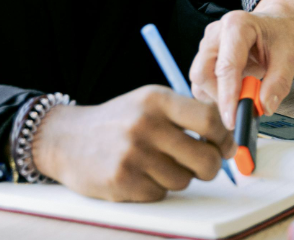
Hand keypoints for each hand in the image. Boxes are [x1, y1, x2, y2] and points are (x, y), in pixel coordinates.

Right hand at [32, 85, 233, 201]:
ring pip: (184, 180)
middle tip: (204, 166)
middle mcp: (146, 124)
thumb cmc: (119, 121)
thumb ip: (187, 114)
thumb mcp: (150, 103)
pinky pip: (160, 194)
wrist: (66, 139)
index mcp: (157, 99)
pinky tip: (140, 174)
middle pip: (205, 158)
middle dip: (211, 167)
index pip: (210, 119)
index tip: (226, 146)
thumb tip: (228, 136)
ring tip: (158, 164)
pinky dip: (156, 188)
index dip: (225, 137)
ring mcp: (133, 154)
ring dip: (178, 177)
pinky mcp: (122, 181)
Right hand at [190, 0, 293, 126]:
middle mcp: (216, 32)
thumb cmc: (283, 33)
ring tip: (246, 89)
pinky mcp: (207, 55)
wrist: (280, 20)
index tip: (233, 119)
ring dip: (219, 94)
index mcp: (237, 25)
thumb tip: (263, 107)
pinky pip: (203, 80)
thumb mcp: (290, 57)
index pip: (226, 67)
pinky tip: (239, 86)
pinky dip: (218, 91)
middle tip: (244, 105)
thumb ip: (278, 83)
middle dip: (220, 96)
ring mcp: (208, 43)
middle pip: (202, 73)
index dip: (228, 97)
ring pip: (200, 79)